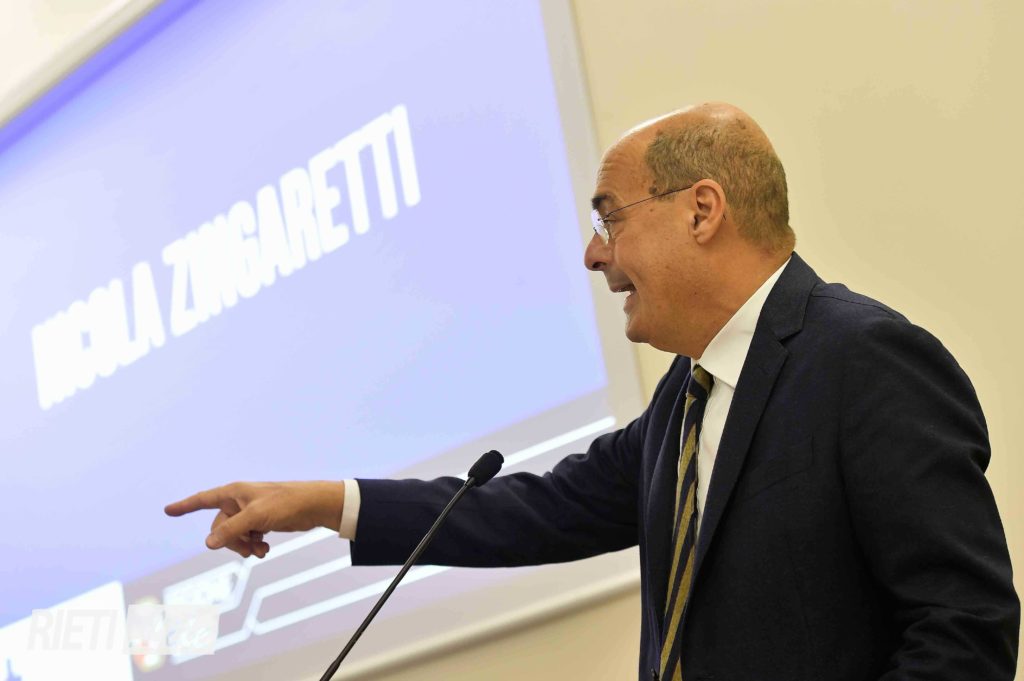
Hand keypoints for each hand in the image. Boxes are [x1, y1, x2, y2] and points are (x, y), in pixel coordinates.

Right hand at [164, 481, 344, 558]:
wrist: (314, 507)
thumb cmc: (287, 504)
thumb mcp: (256, 517)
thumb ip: (231, 530)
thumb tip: (208, 544)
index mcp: (234, 493)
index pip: (203, 500)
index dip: (184, 506)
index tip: (167, 510)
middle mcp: (239, 501)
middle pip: (219, 527)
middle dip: (231, 541)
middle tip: (249, 547)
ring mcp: (249, 513)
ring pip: (232, 536)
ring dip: (243, 547)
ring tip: (260, 551)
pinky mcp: (261, 523)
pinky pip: (246, 539)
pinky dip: (253, 547)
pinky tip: (265, 549)